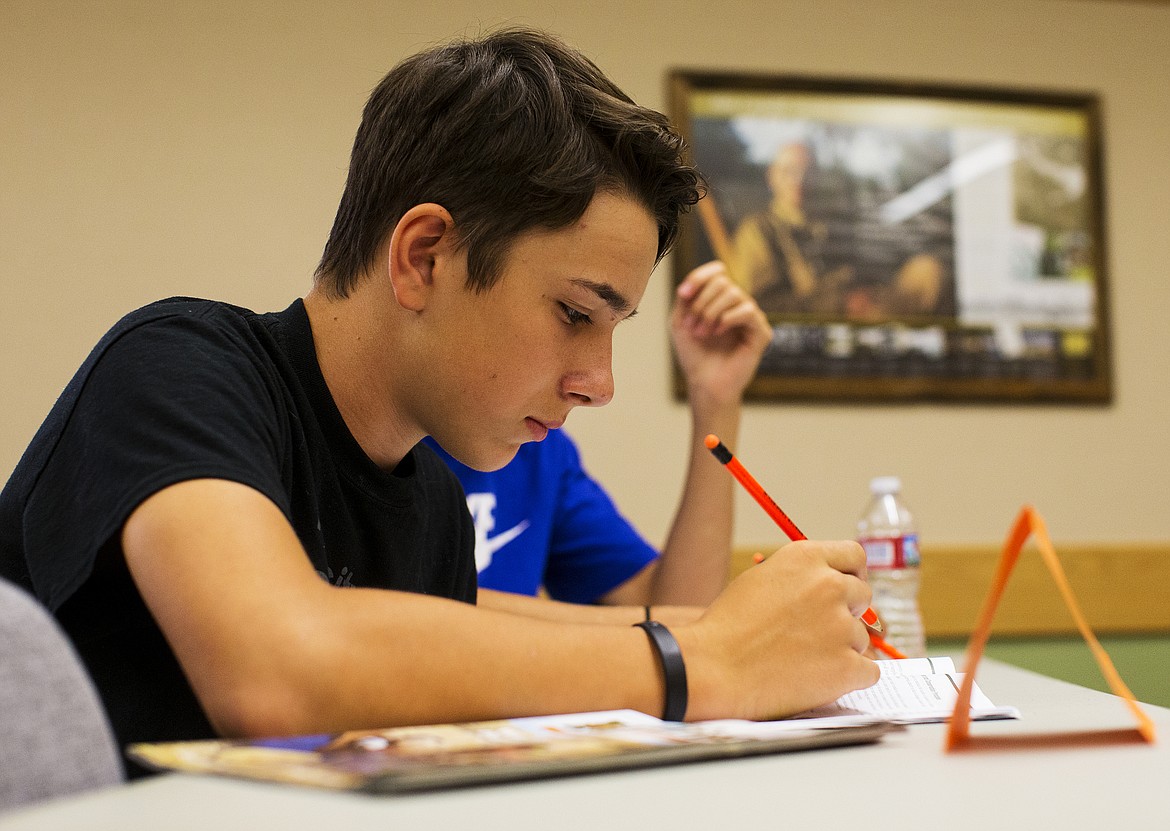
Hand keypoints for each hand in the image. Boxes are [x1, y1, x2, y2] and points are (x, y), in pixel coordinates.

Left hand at [670, 260, 770, 409]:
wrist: (705, 383)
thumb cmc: (694, 354)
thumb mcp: (680, 321)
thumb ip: (685, 298)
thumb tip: (690, 282)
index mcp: (720, 299)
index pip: (717, 271)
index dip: (699, 277)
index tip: (682, 295)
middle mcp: (738, 304)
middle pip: (722, 281)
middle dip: (701, 302)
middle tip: (691, 326)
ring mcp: (751, 317)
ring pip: (734, 293)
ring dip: (711, 312)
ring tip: (702, 332)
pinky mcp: (761, 332)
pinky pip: (748, 310)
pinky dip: (728, 319)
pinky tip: (718, 332)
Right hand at [676, 539, 879, 720]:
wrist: (713, 668)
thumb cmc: (728, 627)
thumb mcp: (760, 580)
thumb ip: (800, 577)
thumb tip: (830, 586)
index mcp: (806, 558)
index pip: (854, 555)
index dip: (853, 574)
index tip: (847, 592)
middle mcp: (829, 585)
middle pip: (863, 596)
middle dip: (847, 613)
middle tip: (819, 632)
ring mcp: (841, 626)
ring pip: (861, 637)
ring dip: (841, 649)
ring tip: (801, 660)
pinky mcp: (847, 665)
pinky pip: (868, 671)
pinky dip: (849, 677)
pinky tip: (819, 679)